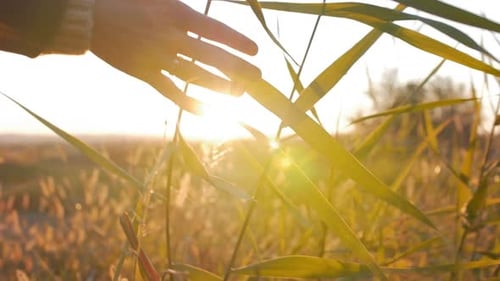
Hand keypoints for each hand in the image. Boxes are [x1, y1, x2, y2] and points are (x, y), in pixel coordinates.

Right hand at [90, 0, 260, 112]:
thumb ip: (184, 9)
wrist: (88, 17)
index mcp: (175, 14)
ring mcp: (157, 58)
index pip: (215, 30)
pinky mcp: (144, 74)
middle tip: (257, 77)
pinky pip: (170, 91)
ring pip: (195, 76)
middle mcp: (170, 38)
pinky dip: (188, 101)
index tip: (255, 51)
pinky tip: (206, 111)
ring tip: (239, 93)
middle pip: (211, 57)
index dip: (237, 41)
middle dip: (237, 68)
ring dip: (219, 86)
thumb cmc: (125, 1)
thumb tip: (206, 19)